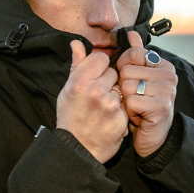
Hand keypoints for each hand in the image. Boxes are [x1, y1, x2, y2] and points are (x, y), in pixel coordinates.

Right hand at [55, 40, 128, 162]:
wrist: (76, 149)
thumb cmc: (70, 118)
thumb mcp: (68, 90)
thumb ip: (77, 65)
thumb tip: (76, 43)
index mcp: (80, 81)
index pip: (101, 58)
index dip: (100, 67)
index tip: (96, 77)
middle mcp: (95, 91)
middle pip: (114, 73)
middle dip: (109, 82)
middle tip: (98, 97)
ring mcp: (110, 105)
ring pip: (122, 89)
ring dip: (116, 97)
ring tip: (103, 110)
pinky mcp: (121, 118)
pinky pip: (126, 106)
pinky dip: (120, 112)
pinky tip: (109, 120)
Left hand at [117, 31, 177, 157]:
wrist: (153, 136)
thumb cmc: (143, 106)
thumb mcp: (138, 78)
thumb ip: (135, 54)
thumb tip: (131, 32)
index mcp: (163, 65)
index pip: (132, 53)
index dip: (123, 68)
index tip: (131, 82)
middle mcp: (169, 76)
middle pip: (126, 71)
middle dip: (124, 88)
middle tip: (136, 99)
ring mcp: (167, 91)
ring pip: (127, 86)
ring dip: (126, 101)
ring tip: (137, 108)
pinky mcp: (161, 107)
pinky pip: (131, 101)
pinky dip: (130, 112)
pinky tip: (139, 116)